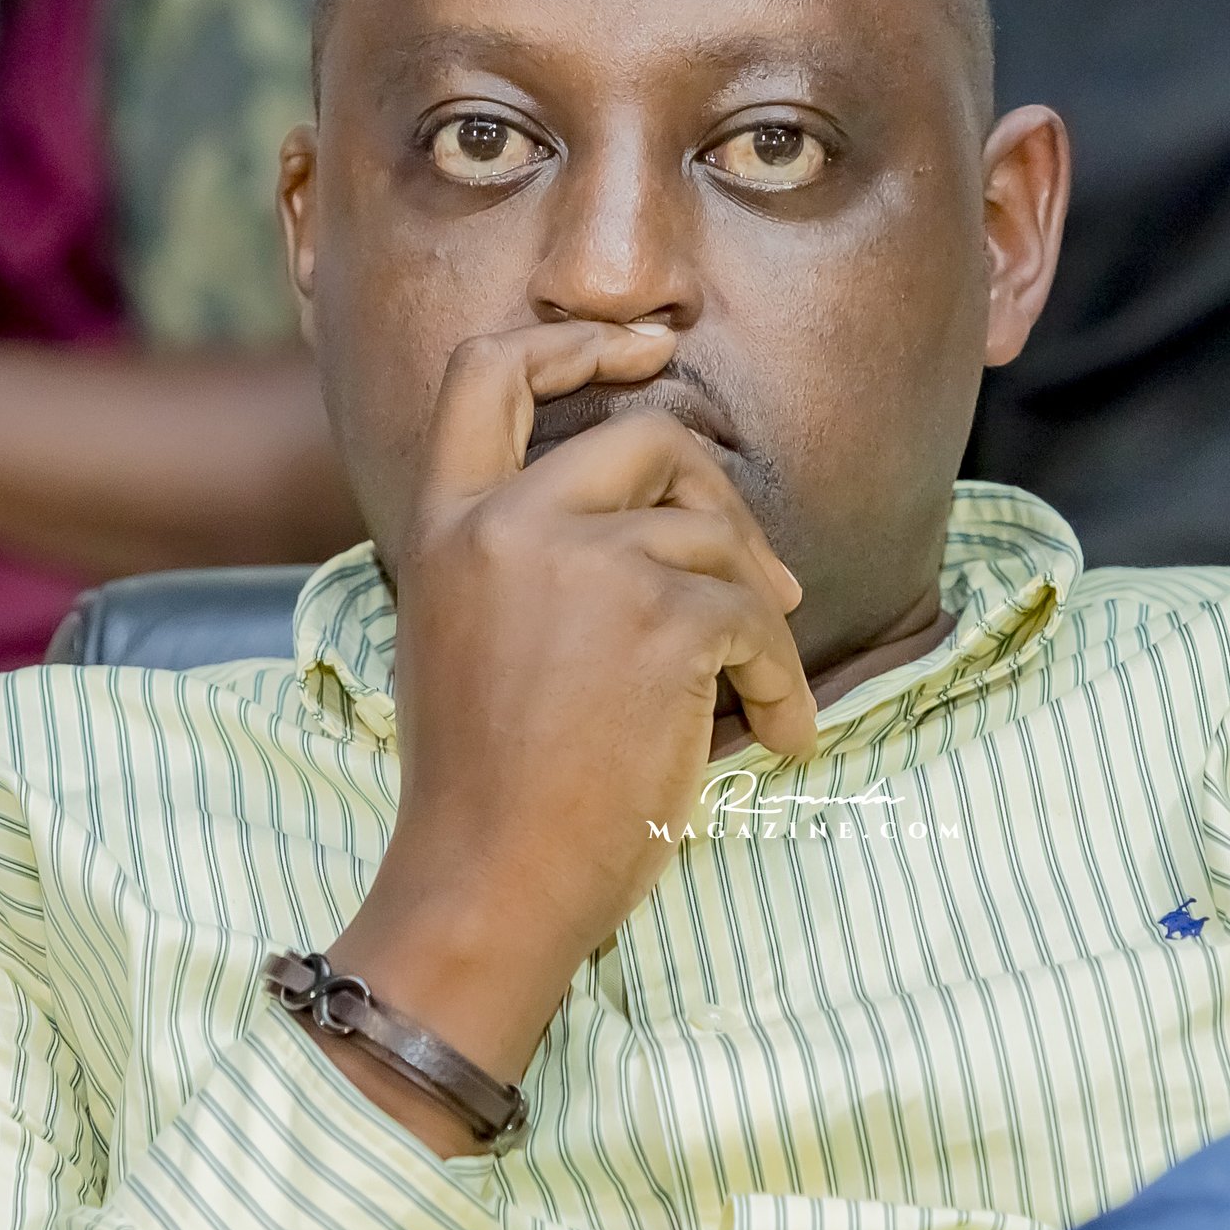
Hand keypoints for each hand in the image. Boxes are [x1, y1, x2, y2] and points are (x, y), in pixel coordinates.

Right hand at [321, 322, 814, 1152]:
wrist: (489, 887)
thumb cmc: (489, 792)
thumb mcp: (466, 639)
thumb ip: (530, 559)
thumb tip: (669, 519)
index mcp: (445, 525)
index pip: (486, 370)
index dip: (572, 342)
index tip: (642, 349)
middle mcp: (506, 523)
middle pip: (645, 436)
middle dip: (718, 494)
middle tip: (757, 573)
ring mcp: (582, 564)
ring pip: (716, 535)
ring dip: (762, 612)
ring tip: (764, 689)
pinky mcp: (658, 619)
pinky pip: (757, 619)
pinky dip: (784, 682)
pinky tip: (779, 739)